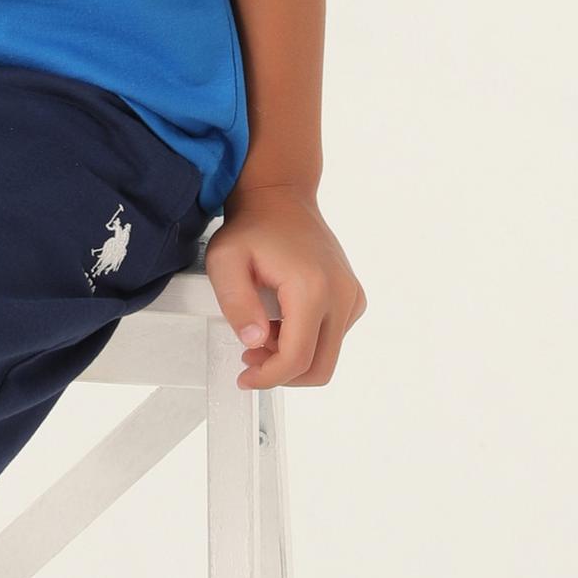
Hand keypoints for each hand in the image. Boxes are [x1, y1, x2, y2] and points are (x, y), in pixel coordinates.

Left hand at [203, 182, 366, 388]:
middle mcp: (341, 294)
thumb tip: (254, 341)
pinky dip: (306, 342)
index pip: (298, 358)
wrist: (280, 199)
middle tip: (250, 359)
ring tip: (262, 332)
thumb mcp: (225, 261)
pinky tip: (282, 323)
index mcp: (312, 288)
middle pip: (320, 367)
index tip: (245, 378)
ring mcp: (351, 296)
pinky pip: (332, 338)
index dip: (269, 378)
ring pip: (326, 356)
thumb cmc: (253, 227)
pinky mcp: (352, 298)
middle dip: (281, 373)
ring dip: (292, 357)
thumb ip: (235, 303)